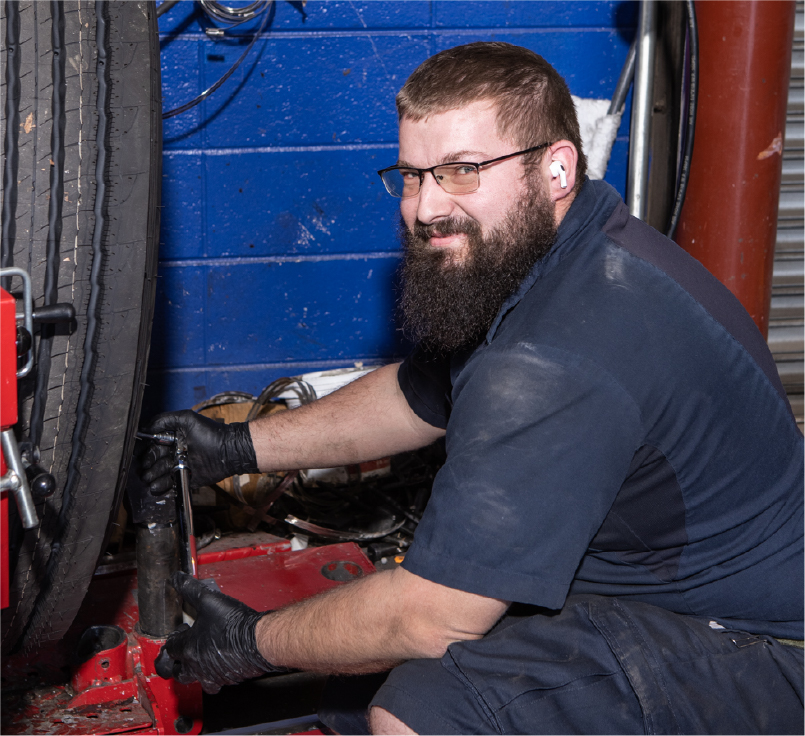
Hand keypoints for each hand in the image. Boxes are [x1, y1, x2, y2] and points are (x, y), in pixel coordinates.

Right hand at [139, 410, 258, 494]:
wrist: (228, 451)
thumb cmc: (210, 433)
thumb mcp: (187, 419)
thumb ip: (166, 420)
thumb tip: (147, 427)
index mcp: (174, 439)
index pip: (154, 445)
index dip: (146, 450)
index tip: (139, 454)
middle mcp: (175, 453)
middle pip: (155, 461)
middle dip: (147, 465)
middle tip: (143, 469)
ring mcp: (180, 467)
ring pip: (160, 473)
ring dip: (152, 476)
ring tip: (148, 478)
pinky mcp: (186, 479)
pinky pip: (171, 484)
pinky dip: (162, 487)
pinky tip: (155, 487)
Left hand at [154, 572, 280, 693]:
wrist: (258, 640)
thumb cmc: (234, 623)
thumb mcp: (209, 600)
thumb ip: (190, 589)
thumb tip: (176, 578)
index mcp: (188, 649)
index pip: (169, 650)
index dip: (172, 639)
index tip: (181, 631)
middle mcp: (197, 667)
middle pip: (176, 673)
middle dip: (176, 663)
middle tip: (182, 653)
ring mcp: (212, 676)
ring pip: (196, 681)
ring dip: (195, 671)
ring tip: (201, 658)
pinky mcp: (228, 679)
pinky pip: (216, 682)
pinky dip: (215, 673)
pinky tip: (222, 659)